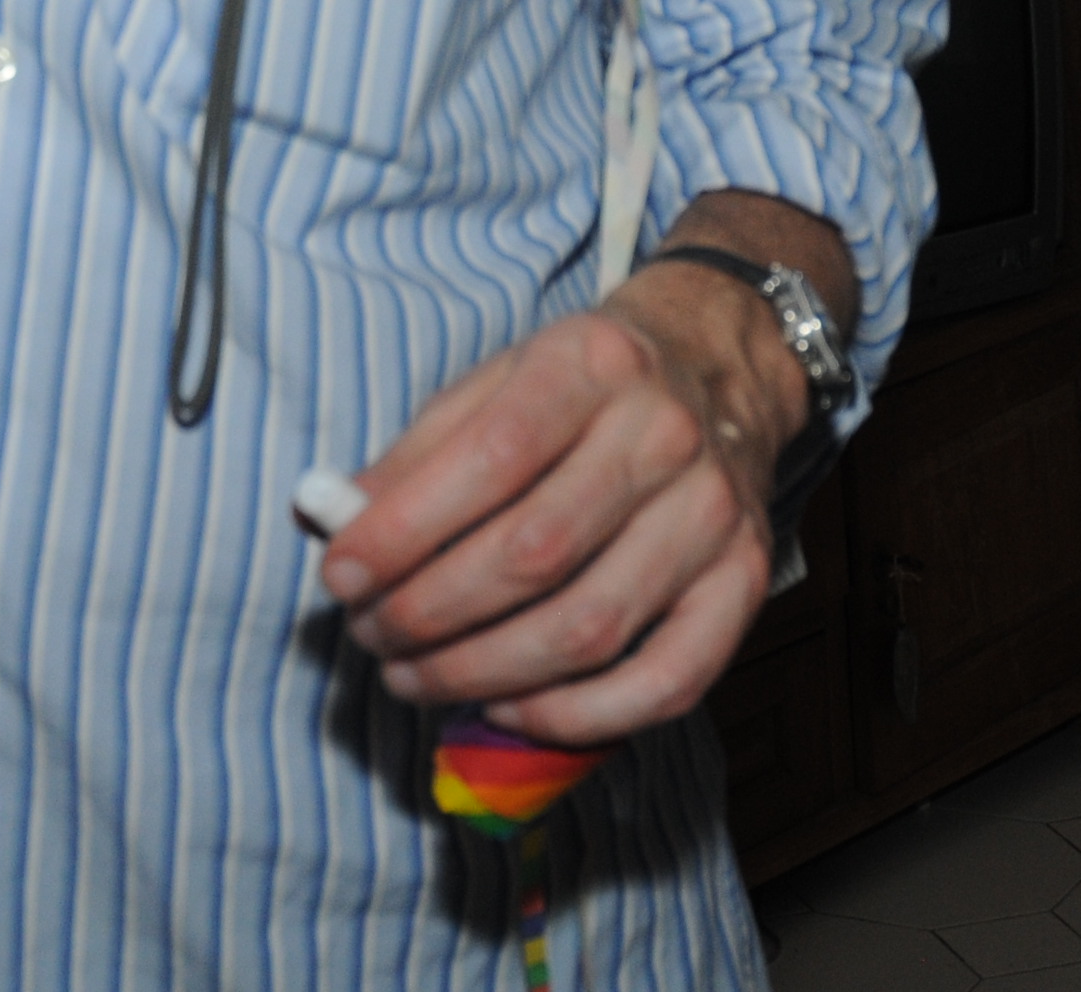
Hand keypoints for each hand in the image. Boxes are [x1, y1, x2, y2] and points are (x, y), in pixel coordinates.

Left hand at [310, 267, 803, 744]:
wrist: (716, 367)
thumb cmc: (579, 388)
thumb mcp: (495, 381)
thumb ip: (417, 452)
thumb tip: (335, 524)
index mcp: (592, 364)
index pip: (491, 458)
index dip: (405, 531)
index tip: (340, 577)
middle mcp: (664, 435)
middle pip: (535, 554)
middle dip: (430, 614)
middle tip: (372, 636)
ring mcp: (714, 513)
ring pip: (590, 628)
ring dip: (483, 673)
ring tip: (415, 677)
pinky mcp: (745, 580)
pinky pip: (668, 681)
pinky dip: (579, 716)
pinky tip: (509, 709)